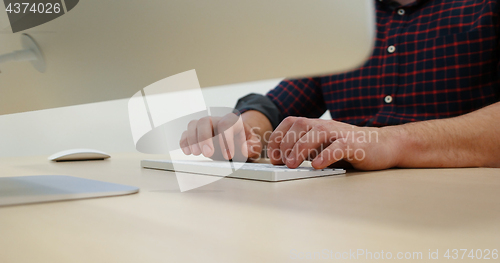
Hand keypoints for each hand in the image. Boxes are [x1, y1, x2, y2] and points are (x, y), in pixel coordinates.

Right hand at [179, 113, 262, 160]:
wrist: (237, 140)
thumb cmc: (245, 142)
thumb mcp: (253, 144)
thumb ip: (253, 146)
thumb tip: (245, 149)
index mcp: (232, 120)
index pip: (226, 124)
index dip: (226, 140)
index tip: (228, 155)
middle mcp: (216, 120)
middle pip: (205, 121)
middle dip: (204, 137)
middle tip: (207, 154)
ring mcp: (205, 126)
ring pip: (193, 124)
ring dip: (192, 139)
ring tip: (196, 153)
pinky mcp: (196, 133)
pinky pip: (186, 133)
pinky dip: (184, 141)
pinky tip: (187, 152)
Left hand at [267, 117, 401, 169]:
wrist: (383, 145)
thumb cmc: (349, 148)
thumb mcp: (323, 146)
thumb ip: (306, 150)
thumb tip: (283, 161)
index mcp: (315, 125)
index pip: (290, 123)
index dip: (277, 138)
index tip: (272, 156)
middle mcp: (325, 125)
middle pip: (299, 127)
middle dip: (286, 145)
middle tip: (282, 163)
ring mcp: (340, 133)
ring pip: (316, 134)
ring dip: (301, 149)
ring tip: (292, 165)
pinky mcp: (354, 145)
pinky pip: (338, 147)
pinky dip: (326, 155)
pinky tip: (318, 165)